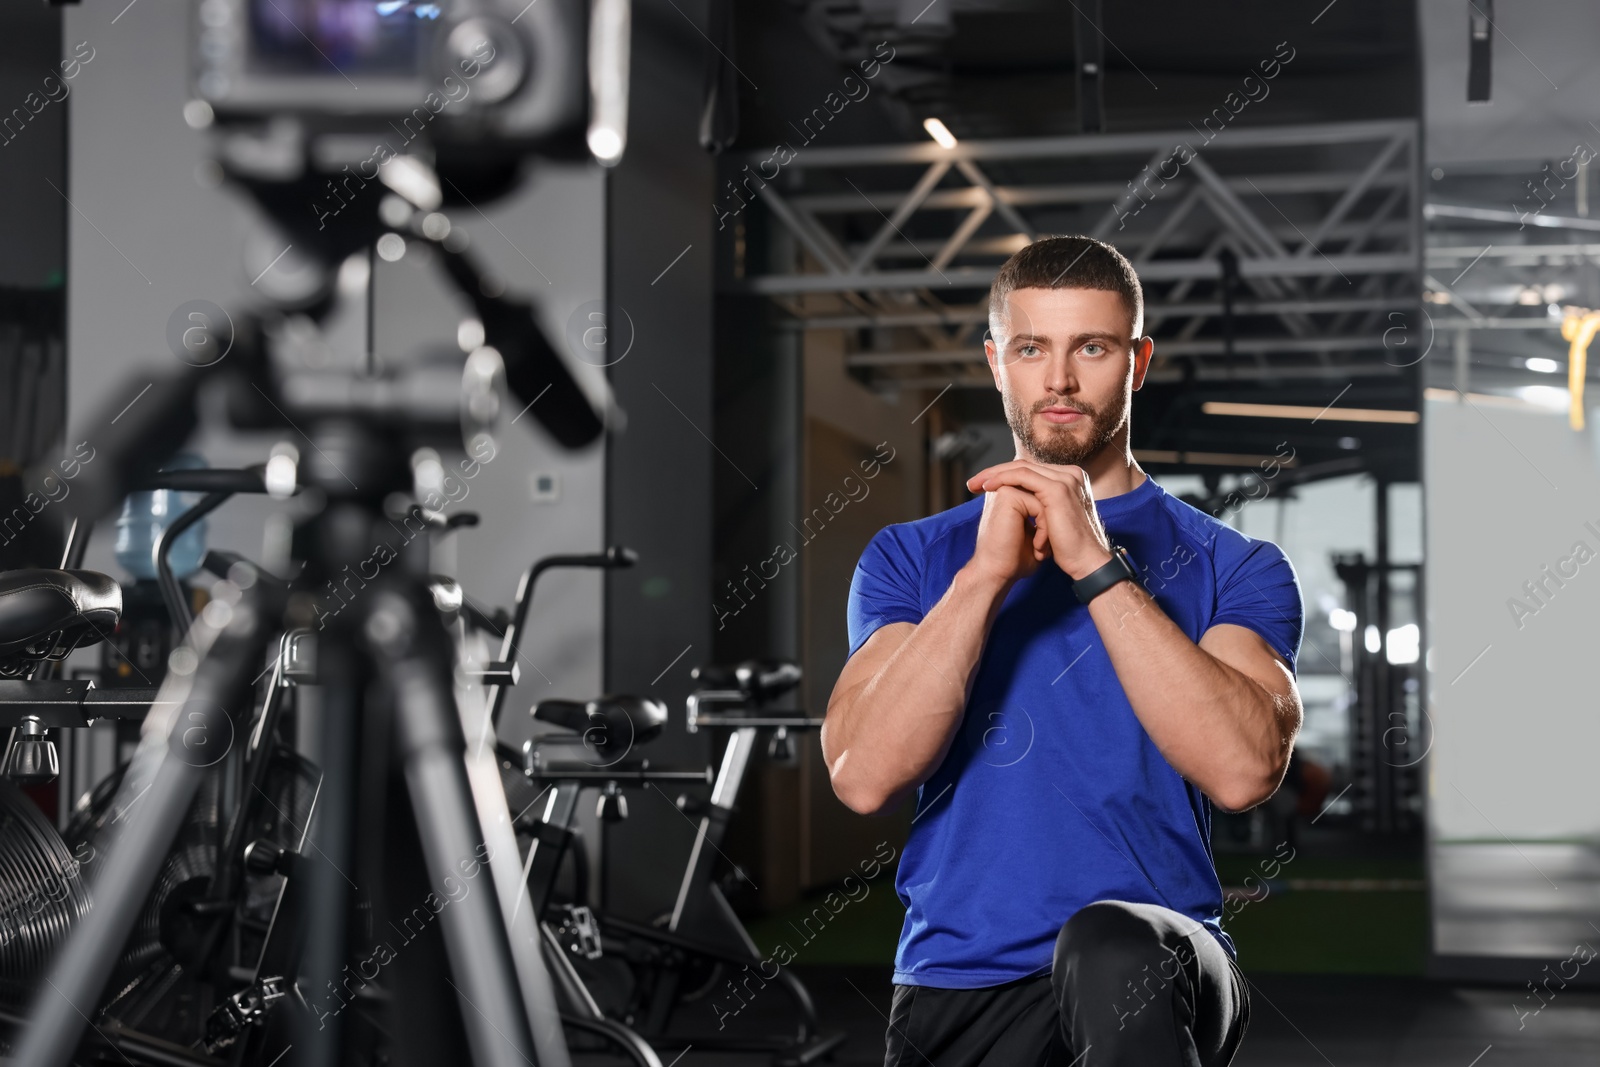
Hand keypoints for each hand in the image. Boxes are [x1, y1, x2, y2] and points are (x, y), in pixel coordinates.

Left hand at [965, 461, 1113, 580]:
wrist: (1086, 563)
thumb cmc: (1068, 548)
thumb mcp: (1051, 521)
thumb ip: (1040, 506)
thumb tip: (1020, 504)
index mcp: (1069, 480)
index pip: (1031, 470)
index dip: (1004, 475)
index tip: (981, 485)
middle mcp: (1070, 475)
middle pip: (1024, 465)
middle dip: (994, 472)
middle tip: (972, 483)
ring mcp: (1066, 479)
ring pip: (1021, 467)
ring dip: (994, 474)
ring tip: (976, 485)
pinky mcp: (1058, 489)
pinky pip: (1023, 476)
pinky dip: (1003, 479)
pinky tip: (988, 487)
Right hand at [967, 485, 1047, 586]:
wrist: (997, 573)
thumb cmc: (1014, 559)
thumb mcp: (1036, 534)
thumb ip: (1046, 517)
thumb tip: (1066, 511)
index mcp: (1011, 497)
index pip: (1044, 499)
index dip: (1049, 525)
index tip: (1039, 549)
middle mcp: (1007, 490)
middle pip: (1047, 499)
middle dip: (1049, 526)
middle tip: (1040, 551)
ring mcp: (1006, 491)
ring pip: (1046, 502)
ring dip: (1048, 529)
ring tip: (1040, 549)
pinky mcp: (1008, 497)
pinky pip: (1041, 506)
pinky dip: (1044, 529)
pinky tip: (1036, 547)